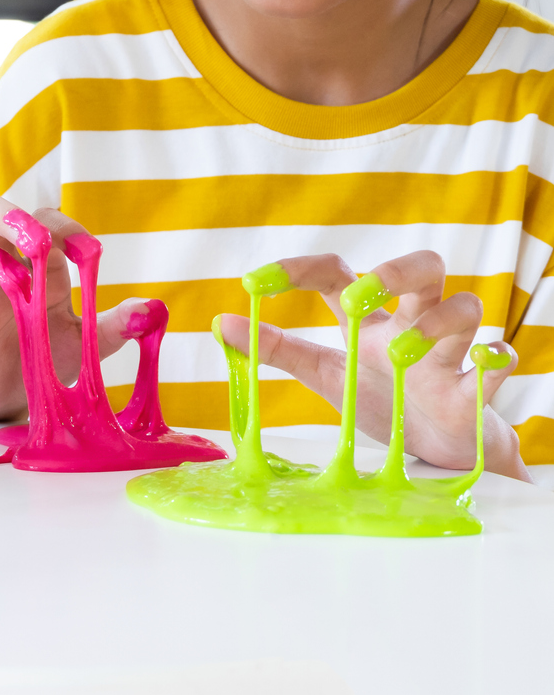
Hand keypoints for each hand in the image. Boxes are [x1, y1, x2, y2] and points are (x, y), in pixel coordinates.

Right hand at [0, 195, 150, 421]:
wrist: (9, 403)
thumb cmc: (47, 362)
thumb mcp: (85, 345)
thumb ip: (113, 325)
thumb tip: (151, 310)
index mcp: (37, 264)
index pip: (44, 220)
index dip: (64, 227)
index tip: (87, 254)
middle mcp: (1, 264)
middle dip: (11, 216)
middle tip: (35, 241)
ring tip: (11, 283)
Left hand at [217, 250, 528, 480]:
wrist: (438, 454)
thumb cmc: (383, 400)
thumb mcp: (324, 374)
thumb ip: (276, 348)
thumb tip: (220, 322)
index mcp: (371, 321)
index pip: (339, 274)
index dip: (301, 267)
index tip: (257, 280)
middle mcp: (415, 325)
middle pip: (425, 267)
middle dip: (398, 269)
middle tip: (364, 293)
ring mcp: (452, 354)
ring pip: (466, 307)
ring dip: (436, 323)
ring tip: (402, 352)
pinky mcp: (480, 390)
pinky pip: (501, 360)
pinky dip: (495, 357)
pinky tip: (482, 362)